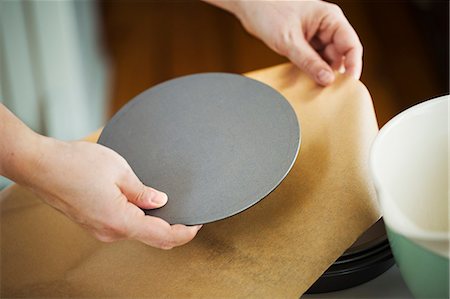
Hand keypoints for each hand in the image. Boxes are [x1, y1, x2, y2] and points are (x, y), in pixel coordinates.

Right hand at [13, 135, 201, 248]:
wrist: (40, 165)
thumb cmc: (74, 164)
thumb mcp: (119, 171)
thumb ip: (143, 191)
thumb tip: (161, 201)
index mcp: (120, 221)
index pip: (162, 235)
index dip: (184, 233)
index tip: (197, 225)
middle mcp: (110, 232)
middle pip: (152, 238)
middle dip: (173, 230)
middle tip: (188, 216)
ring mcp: (100, 230)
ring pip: (138, 232)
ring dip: (156, 224)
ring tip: (169, 206)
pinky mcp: (94, 223)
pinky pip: (124, 226)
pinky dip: (140, 220)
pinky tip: (145, 205)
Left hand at [207, 0, 362, 85]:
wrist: (249, 5)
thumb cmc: (268, 12)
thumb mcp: (289, 41)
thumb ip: (309, 61)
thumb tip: (327, 79)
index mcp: (330, 18)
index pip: (351, 45)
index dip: (354, 65)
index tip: (349, 85)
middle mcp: (327, 26)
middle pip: (340, 55)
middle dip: (335, 73)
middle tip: (327, 92)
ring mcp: (316, 35)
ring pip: (327, 60)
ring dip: (322, 73)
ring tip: (314, 88)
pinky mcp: (304, 43)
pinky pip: (314, 60)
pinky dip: (311, 70)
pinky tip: (305, 81)